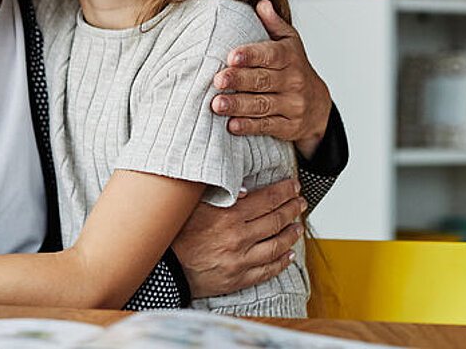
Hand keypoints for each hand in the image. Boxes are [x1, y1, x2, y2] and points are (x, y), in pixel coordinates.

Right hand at [171, 178, 306, 297]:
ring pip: (276, 246)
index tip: (293, 186)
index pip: (266, 200)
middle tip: (300, 202)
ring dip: (291, 234)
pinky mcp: (239, 279)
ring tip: (298, 226)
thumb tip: (245, 190)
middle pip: (276, 221)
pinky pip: (268, 270)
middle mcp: (239, 238)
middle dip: (292, 209)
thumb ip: (218, 194)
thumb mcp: (193, 206)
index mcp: (228, 217)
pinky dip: (282, 262)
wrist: (165, 268)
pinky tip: (289, 255)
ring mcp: (241, 261)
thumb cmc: (176, 234)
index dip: (284, 191)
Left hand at [211, 0, 331, 158]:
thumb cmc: (294, 68)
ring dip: (238, 105)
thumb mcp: (290, 43)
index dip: (251, 56)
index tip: (232, 56)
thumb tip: (261, 3)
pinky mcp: (288, 126)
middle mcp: (293, 81)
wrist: (319, 105)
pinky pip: (267, 126)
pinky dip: (248, 126)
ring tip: (217, 104)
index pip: (271, 55)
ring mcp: (292, 105)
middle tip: (218, 80)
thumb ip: (274, 24)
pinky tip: (231, 125)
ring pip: (262, 105)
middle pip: (263, 81)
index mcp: (290, 57)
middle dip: (239, 81)